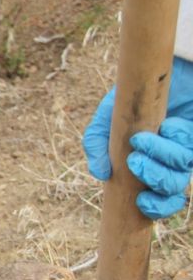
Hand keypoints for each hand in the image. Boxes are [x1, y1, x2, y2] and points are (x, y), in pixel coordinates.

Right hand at [83, 57, 192, 218]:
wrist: (161, 70)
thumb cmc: (134, 95)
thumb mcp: (107, 120)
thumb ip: (96, 145)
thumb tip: (101, 174)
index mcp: (145, 168)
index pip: (155, 201)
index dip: (153, 209)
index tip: (141, 202)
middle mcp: (168, 164)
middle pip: (169, 192)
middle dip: (152, 180)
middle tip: (134, 162)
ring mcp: (186, 152)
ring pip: (180, 175)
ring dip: (160, 160)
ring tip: (144, 139)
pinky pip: (190, 153)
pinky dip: (176, 141)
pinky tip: (169, 124)